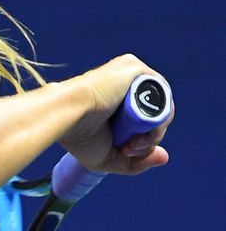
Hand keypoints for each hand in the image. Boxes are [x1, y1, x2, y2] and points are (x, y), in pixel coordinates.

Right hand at [59, 54, 173, 174]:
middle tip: (128, 148)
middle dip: (148, 139)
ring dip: (154, 131)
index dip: (142, 141)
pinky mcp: (136, 69)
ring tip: (132, 141)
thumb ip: (137, 161)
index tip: (125, 151)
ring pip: (161, 108)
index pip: (145, 121)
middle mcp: (126, 84)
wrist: (67, 114)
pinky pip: (161, 95)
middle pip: (156, 116)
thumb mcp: (109, 157)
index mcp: (117, 99)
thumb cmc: (79, 136)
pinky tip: (140, 127)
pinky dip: (157, 116)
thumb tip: (165, 157)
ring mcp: (132, 75)